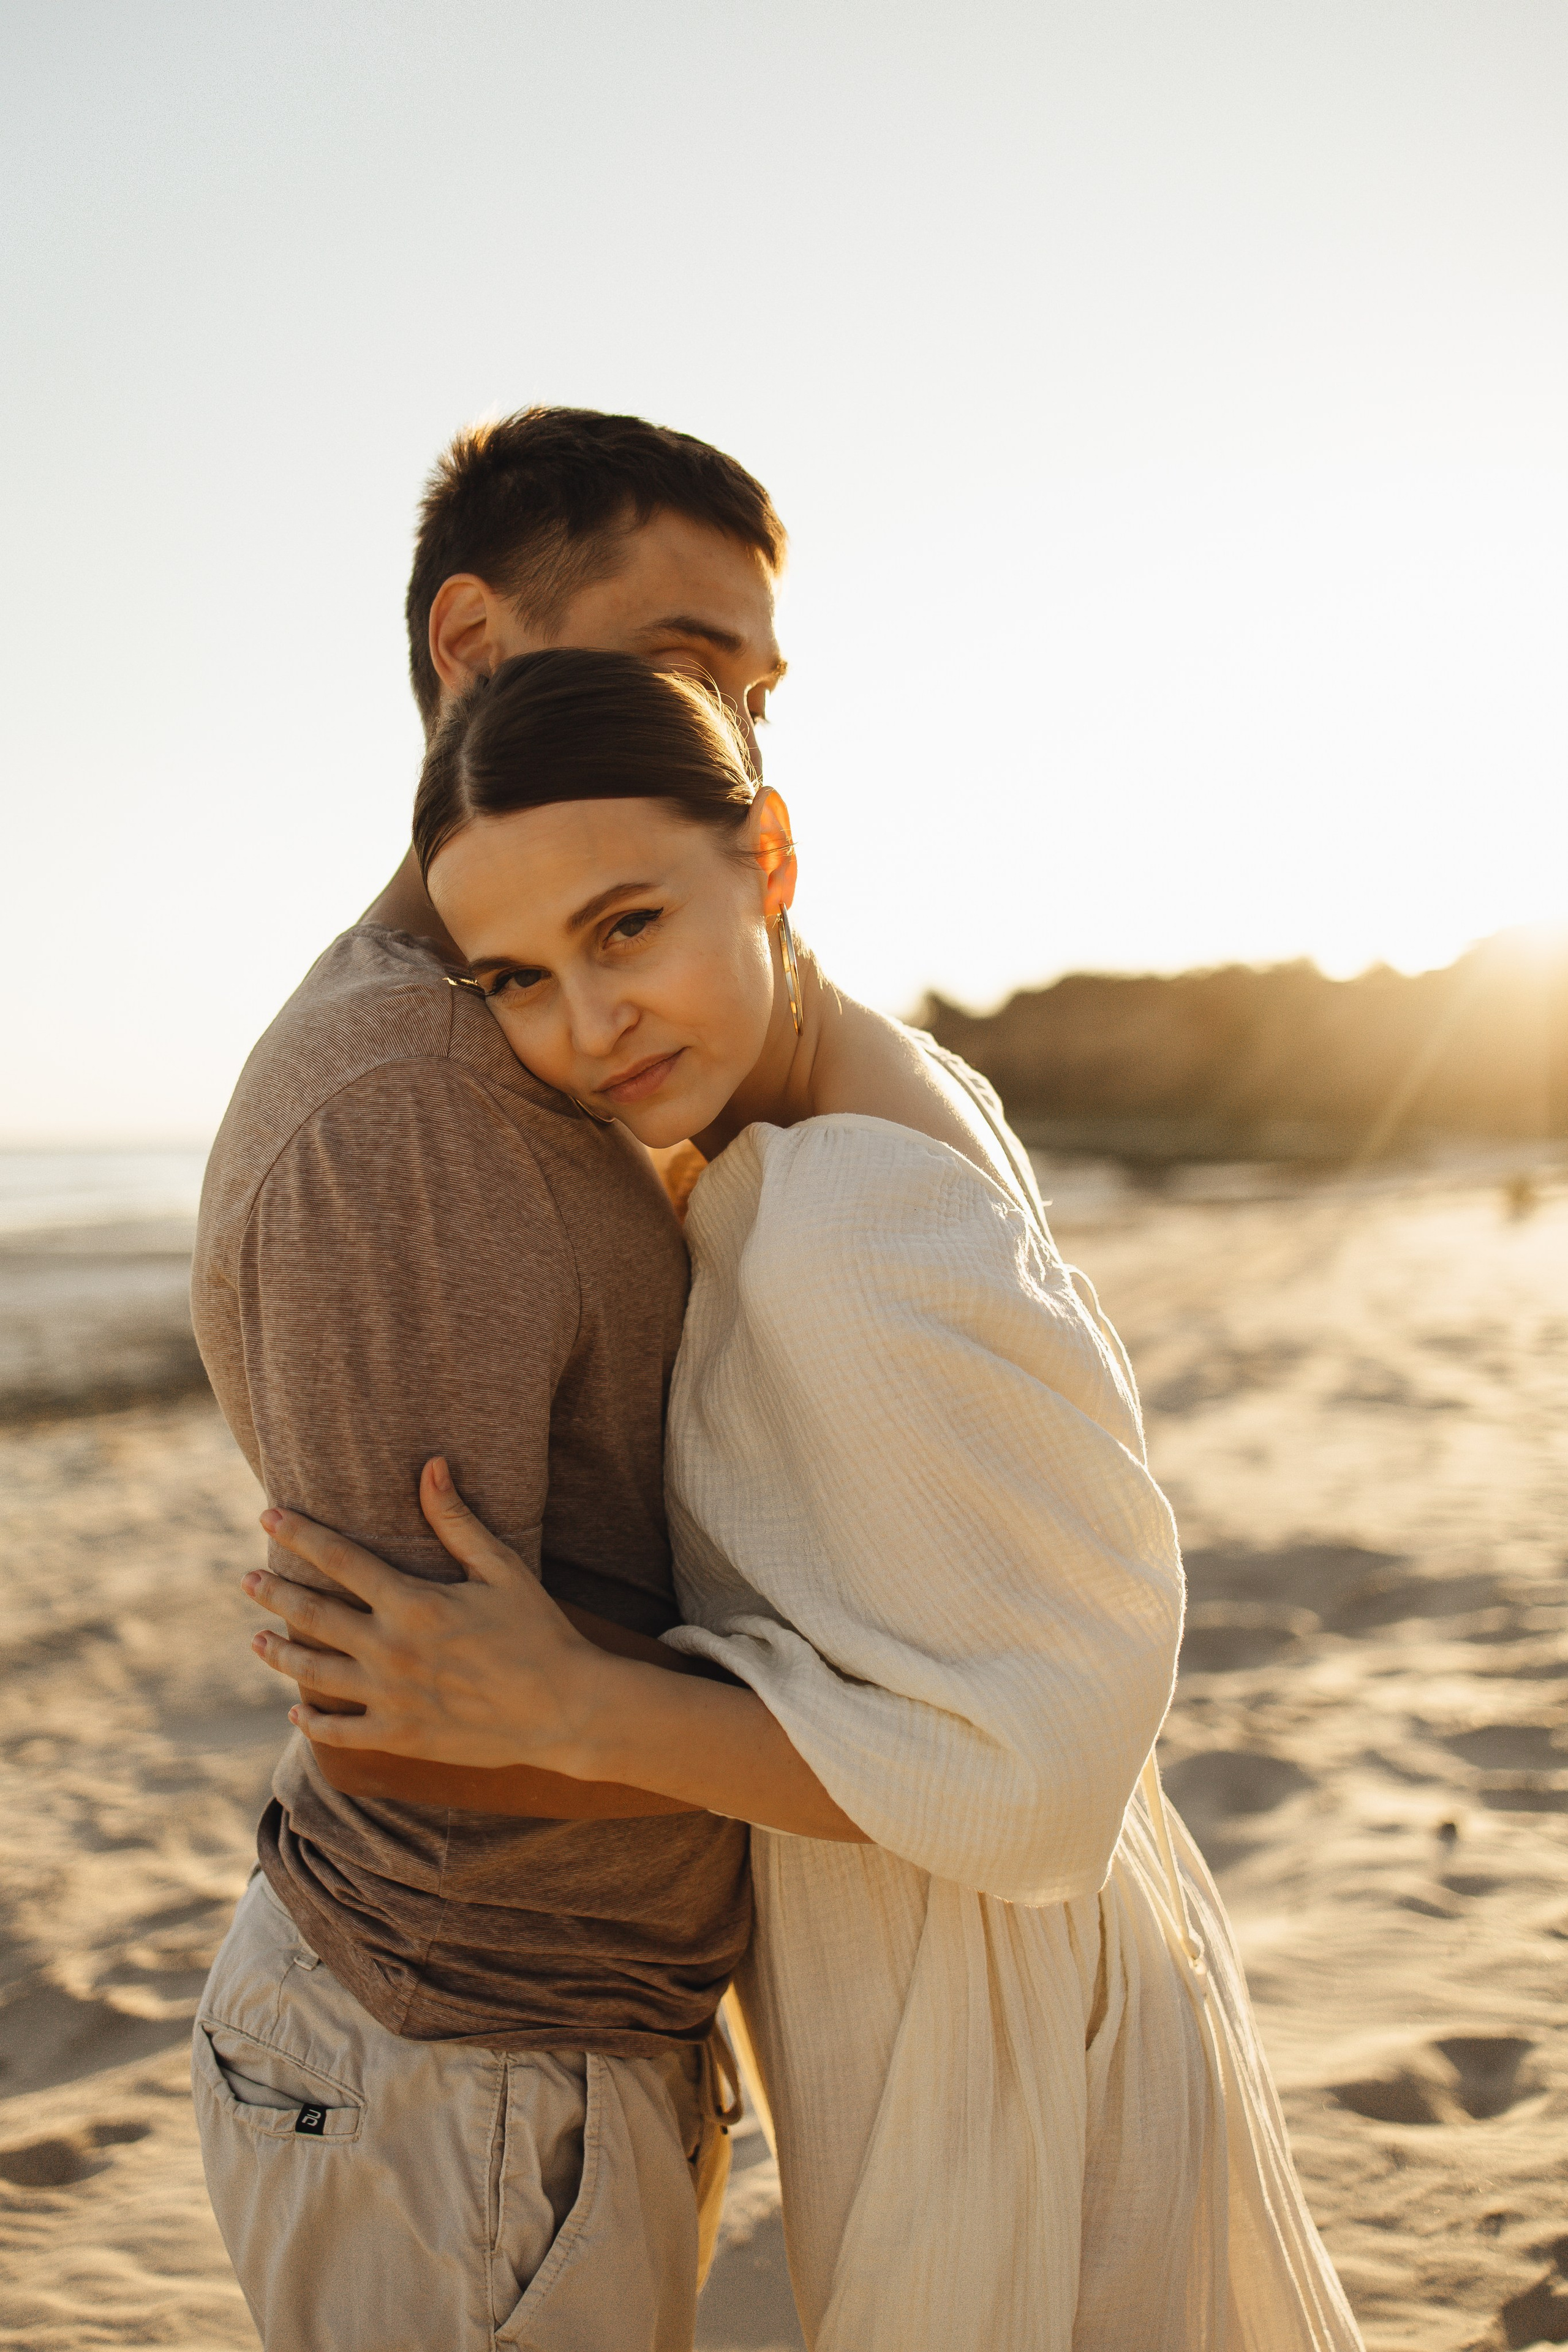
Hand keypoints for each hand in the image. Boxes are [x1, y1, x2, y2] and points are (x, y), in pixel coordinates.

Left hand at [246, 1459, 601, 1770]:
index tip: (269, 1516)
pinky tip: (297, 1713)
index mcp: (413, 1603)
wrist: (566, 1710)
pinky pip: (339, 1733)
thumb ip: (456, 1522)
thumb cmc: (538, 1632)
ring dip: (280, 1653)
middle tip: (247, 1578)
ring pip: (315, 1673)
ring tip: (257, 1640)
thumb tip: (430, 1464)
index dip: (300, 1535)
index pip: (340, 1560)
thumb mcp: (502, 1569)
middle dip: (275, 1593)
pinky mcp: (399, 1737)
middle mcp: (390, 1650)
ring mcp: (390, 1698)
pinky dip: (312, 1724)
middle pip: (314, 1615)